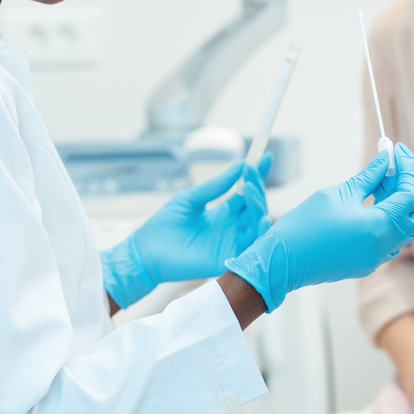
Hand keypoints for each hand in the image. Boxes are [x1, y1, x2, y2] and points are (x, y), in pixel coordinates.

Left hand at [101, 154, 271, 308]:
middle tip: (252, 170)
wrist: (147, 253)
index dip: (258, 175)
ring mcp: (231, 241)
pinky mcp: (228, 257)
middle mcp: (232, 226)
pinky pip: (251, 245)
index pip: (247, 191)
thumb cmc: (164, 225)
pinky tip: (261, 218)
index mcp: (224, 212)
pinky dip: (259, 231)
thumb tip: (240, 165)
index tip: (266, 156)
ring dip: (259, 205)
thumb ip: (216, 185)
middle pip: (255, 205)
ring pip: (256, 223)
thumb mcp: (191, 198)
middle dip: (257, 186)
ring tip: (251, 189)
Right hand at [226, 143, 413, 312]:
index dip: (406, 169)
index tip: (398, 151)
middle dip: (404, 188)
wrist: (283, 261)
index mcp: (379, 227)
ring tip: (376, 185)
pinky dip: (386, 221)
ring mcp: (375, 259)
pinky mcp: (366, 265)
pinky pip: (388, 241)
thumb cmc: (305, 226)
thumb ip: (368, 177)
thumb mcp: (338, 194)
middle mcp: (383, 247)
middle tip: (388, 167)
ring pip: (402, 230)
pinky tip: (369, 205)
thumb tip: (385, 160)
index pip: (409, 195)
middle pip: (412, 215)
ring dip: (395, 205)